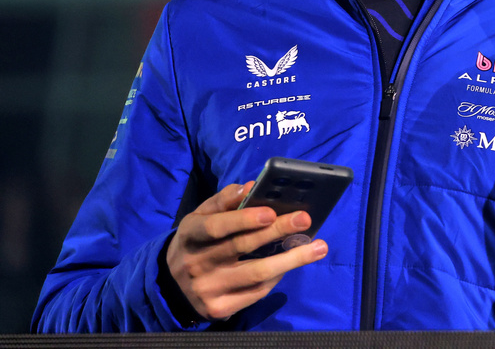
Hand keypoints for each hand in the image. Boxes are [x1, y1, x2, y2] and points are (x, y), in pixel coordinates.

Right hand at [164, 182, 327, 320]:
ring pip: (256, 273)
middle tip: (304, 220)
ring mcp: (207, 289)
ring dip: (291, 259)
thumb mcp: (202, 217)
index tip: (270, 212)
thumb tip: (251, 187)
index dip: (242, 219)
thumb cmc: (198, 241)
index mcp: (190, 234)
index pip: (215, 226)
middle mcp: (196, 263)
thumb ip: (225, 200)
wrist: (173, 285)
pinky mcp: (219, 309)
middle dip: (277, 231)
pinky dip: (278, 276)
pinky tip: (292, 264)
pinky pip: (256, 292)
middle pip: (242, 247)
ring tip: (319, 247)